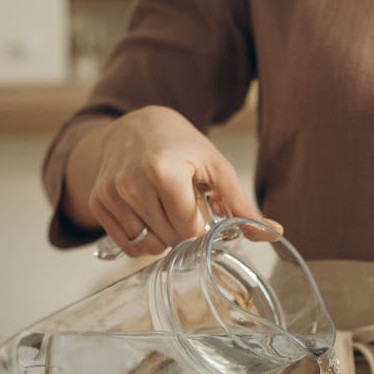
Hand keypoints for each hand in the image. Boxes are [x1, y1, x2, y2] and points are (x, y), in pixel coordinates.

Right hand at [78, 106, 278, 256]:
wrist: (135, 127)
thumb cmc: (181, 147)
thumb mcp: (216, 168)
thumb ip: (242, 206)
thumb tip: (275, 234)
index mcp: (163, 171)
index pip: (188, 230)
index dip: (200, 226)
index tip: (200, 208)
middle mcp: (131, 183)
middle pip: (170, 240)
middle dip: (182, 231)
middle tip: (182, 205)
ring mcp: (111, 194)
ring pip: (148, 246)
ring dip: (163, 237)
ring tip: (165, 209)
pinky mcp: (98, 203)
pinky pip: (128, 245)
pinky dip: (143, 240)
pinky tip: (149, 216)